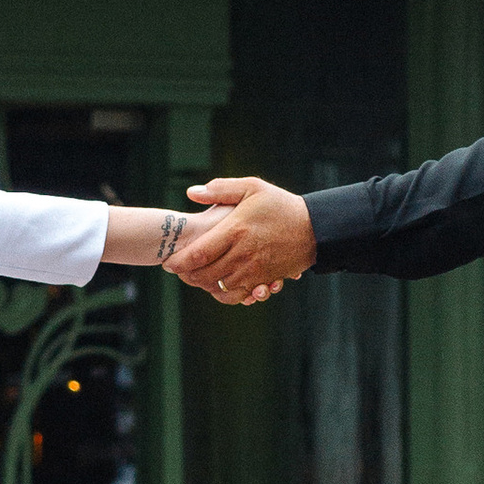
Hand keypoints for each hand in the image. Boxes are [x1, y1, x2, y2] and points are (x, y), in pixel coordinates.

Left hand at [170, 176, 316, 303]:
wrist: (314, 228)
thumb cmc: (280, 205)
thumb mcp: (252, 188)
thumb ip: (220, 189)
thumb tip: (191, 192)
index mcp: (236, 230)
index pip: (199, 253)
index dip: (179, 261)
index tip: (168, 262)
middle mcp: (243, 254)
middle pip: (205, 275)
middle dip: (187, 276)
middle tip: (178, 270)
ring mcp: (254, 270)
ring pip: (219, 287)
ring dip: (204, 285)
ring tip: (195, 276)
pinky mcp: (264, 279)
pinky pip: (238, 295)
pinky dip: (224, 294)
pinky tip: (218, 285)